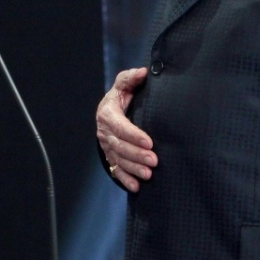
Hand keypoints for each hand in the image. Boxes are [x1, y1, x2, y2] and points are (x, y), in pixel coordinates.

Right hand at [97, 67, 155, 191]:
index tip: (150, 143)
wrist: (110, 111)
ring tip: (149, 175)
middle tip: (154, 161)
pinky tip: (136, 187)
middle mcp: (105, 132)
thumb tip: (144, 72)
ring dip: (133, 169)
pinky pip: (115, 170)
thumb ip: (131, 78)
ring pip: (118, 160)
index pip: (120, 127)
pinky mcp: (110, 156)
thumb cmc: (121, 97)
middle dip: (136, 155)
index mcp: (108, 114)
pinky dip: (125, 179)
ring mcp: (107, 146)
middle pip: (120, 146)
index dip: (134, 136)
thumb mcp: (123, 85)